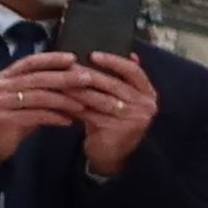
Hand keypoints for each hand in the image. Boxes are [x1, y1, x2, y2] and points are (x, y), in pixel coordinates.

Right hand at [0, 50, 128, 162]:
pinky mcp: (2, 119)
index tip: (73, 58)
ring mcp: (0, 102)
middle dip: (65, 78)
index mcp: (5, 77)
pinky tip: (69, 121)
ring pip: (38, 97)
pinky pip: (34, 116)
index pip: (30, 62)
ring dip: (64, 100)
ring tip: (83, 104)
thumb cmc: (10, 118)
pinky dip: (54, 117)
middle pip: (38, 78)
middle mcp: (1, 86)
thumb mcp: (22, 99)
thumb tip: (71, 76)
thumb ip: (40, 88)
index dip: (51, 59)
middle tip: (87, 78)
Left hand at [64, 47, 156, 174]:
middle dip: (87, 74)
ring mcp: (133, 118)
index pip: (133, 71)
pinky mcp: (117, 130)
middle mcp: (145, 105)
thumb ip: (122, 80)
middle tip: (67, 67)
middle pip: (113, 83)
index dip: (114, 61)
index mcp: (148, 93)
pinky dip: (73, 106)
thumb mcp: (123, 100)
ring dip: (77, 89)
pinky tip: (60, 100)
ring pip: (99, 98)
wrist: (113, 154)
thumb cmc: (114, 121)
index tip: (93, 54)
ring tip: (59, 81)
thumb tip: (118, 53)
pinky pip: (90, 113)